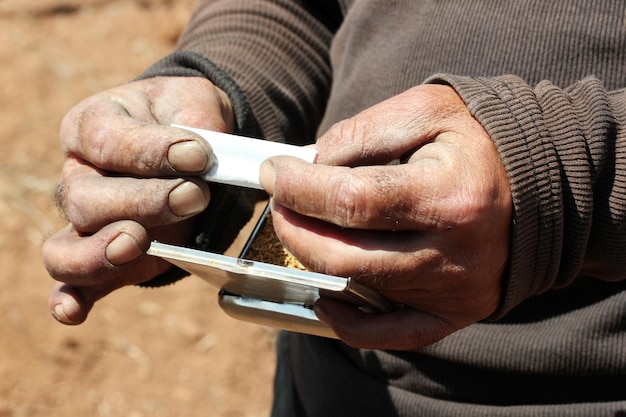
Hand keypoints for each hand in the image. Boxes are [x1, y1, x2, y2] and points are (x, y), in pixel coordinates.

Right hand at [42, 76, 233, 324]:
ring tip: (141, 242)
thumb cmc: (188, 120)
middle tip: (194, 195)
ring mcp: (86, 221)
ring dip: (105, 252)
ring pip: (68, 247)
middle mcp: (79, 175)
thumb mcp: (193, 109)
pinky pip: (74, 281)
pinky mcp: (104, 255)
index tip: (198, 154)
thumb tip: (200, 161)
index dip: (151, 152)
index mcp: (92, 127)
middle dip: (144, 203)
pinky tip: (74, 311)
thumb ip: (196, 133)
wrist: (195, 140)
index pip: (107, 142)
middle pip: (85, 201)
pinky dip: (71, 298)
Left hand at [260, 84, 511, 349]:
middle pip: (347, 255)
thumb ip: (363, 133)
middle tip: (280, 203)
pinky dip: (347, 322)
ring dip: (313, 260)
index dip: (301, 188)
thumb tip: (311, 167)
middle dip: (295, 228)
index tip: (274, 173)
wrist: (537, 182)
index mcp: (451, 195)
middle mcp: (455, 253)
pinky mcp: (456, 312)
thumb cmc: (478, 140)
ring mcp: (456, 290)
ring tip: (302, 228)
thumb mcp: (426, 110)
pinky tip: (323, 297)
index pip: (354, 201)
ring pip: (360, 288)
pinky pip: (391, 334)